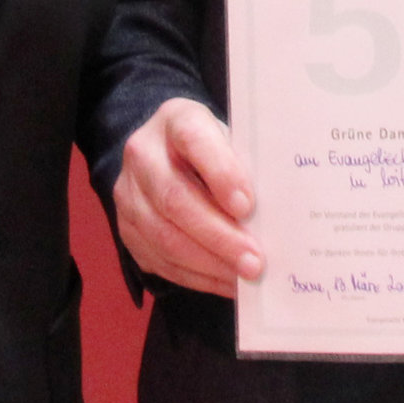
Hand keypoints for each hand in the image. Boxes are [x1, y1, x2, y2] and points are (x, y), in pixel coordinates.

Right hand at [114, 98, 259, 296]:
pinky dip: (197, 276)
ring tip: (245, 277)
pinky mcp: (126, 229)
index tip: (248, 207)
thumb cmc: (215, 148)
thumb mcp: (231, 139)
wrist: (167, 153)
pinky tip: (226, 282)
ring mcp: (128, 193)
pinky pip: (160, 260)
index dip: (221, 173)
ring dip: (209, 263)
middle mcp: (143, 153)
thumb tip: (276, 216)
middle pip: (175, 199)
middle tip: (255, 261)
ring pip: (164, 236)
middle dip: (218, 235)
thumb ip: (247, 165)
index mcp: (176, 119)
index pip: (194, 139)